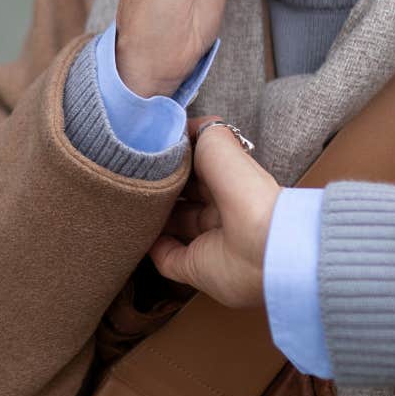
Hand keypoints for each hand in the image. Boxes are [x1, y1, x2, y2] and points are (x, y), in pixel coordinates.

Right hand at [148, 116, 281, 308]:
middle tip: (134, 175)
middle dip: (162, 187)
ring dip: (153, 216)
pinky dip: (150, 247)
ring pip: (173, 226)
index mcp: (231, 182)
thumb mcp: (221, 146)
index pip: (199, 168)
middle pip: (185, 197)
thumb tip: (180, 126)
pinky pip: (167, 257)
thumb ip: (201, 131)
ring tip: (130, 201)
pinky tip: (138, 231)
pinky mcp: (196, 269)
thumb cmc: (246, 194)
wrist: (264, 249)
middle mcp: (221, 212)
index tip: (150, 151)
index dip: (176, 159)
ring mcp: (208, 241)